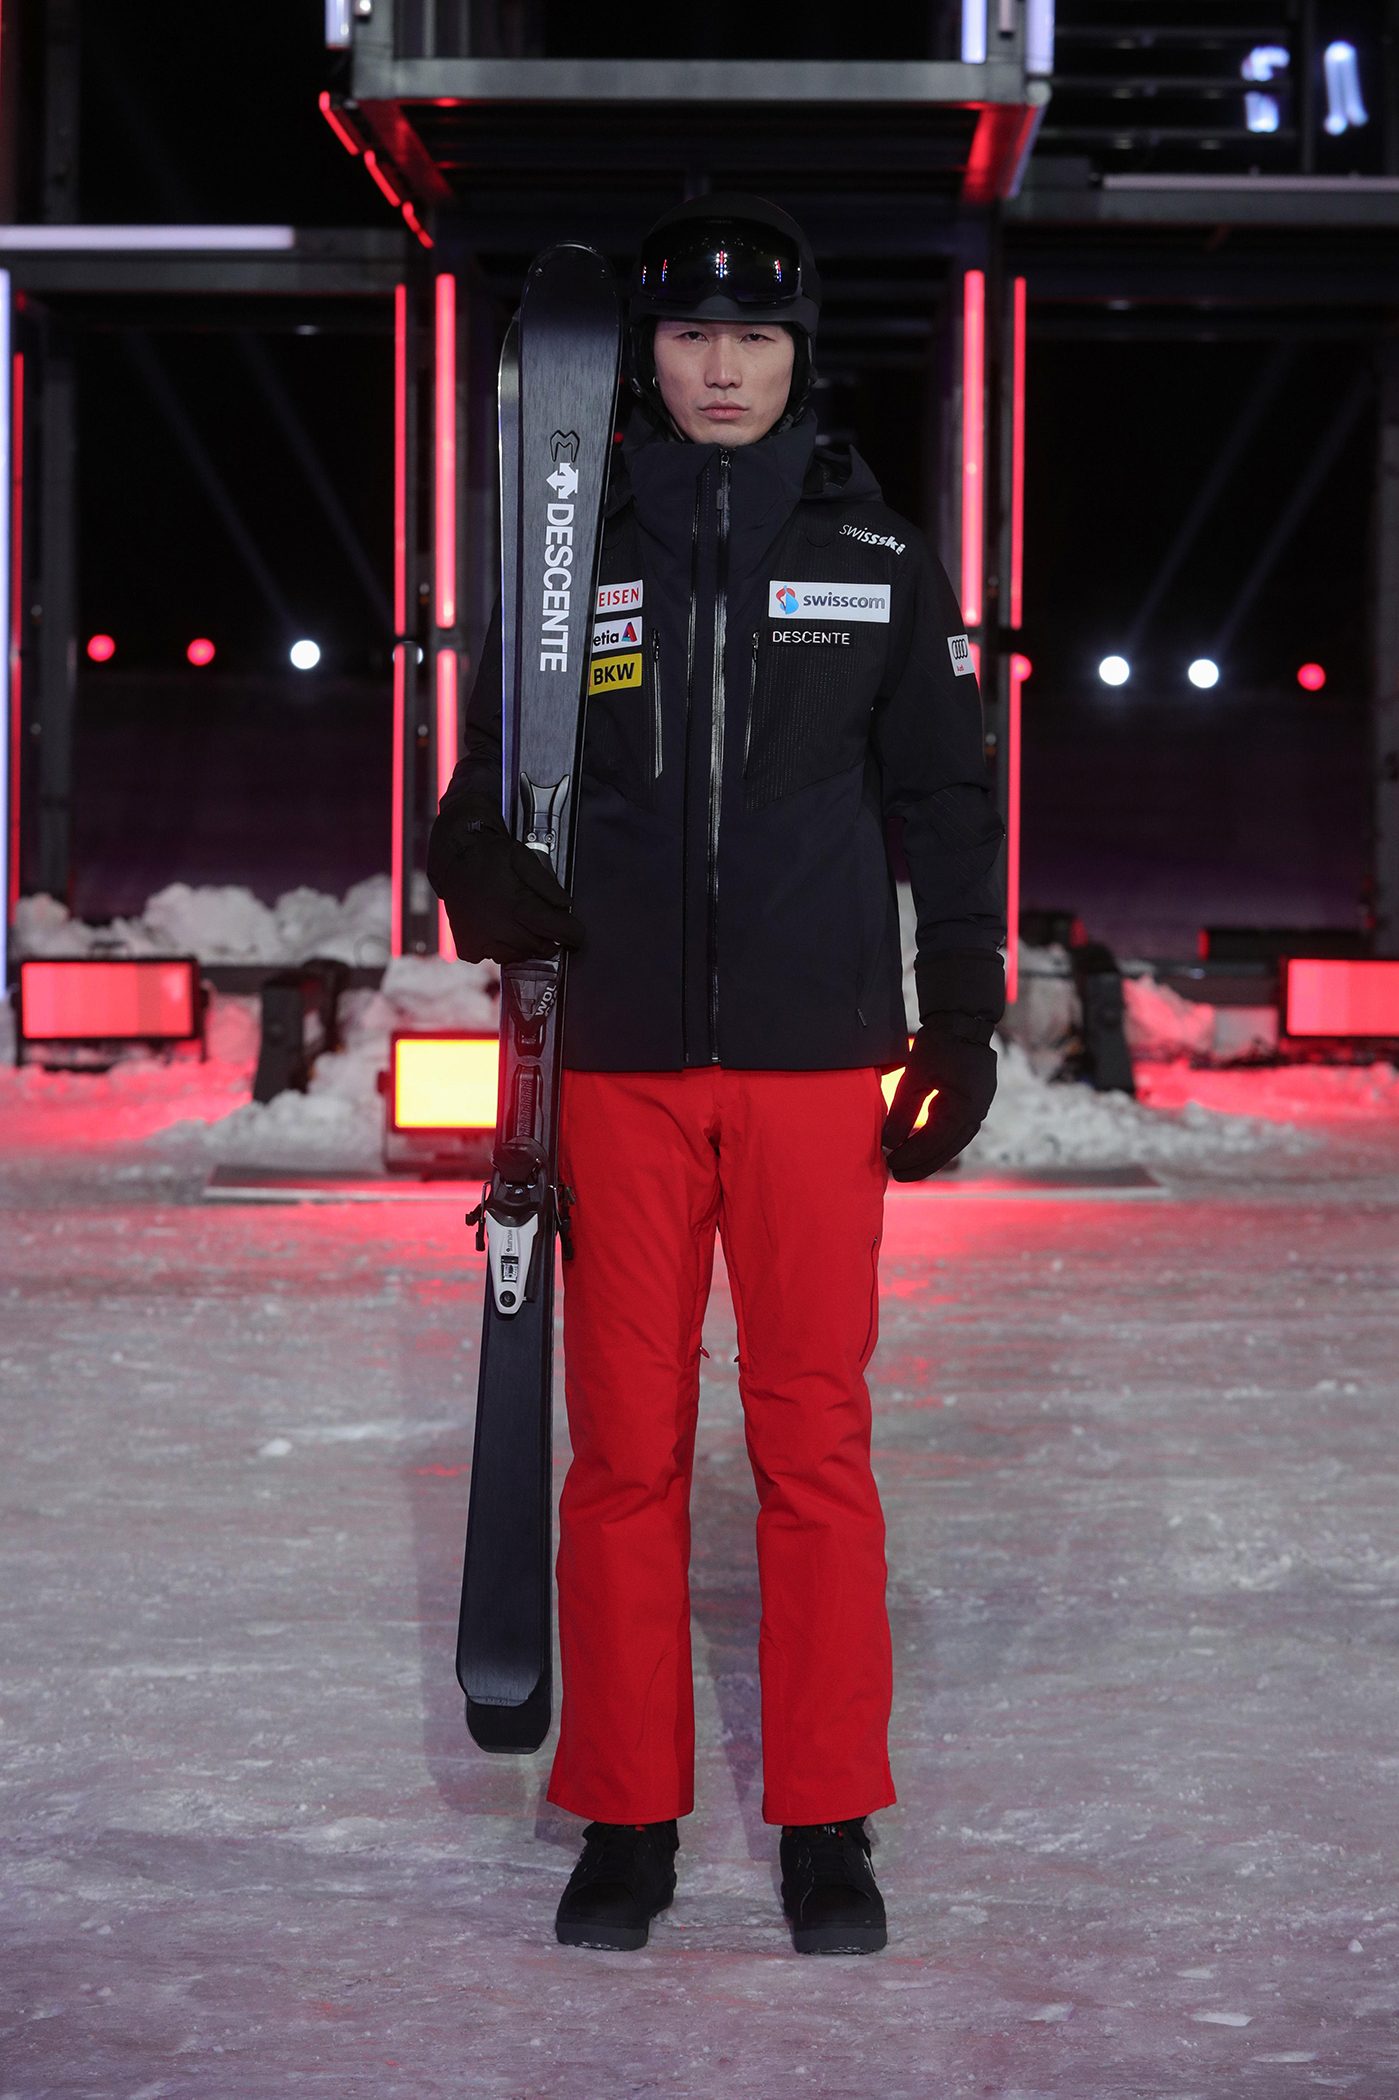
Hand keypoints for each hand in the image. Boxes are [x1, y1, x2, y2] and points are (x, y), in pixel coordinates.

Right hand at [428, 801, 583, 965]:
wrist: (452, 859)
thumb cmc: (489, 856)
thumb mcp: (523, 857)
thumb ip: (546, 883)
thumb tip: (565, 904)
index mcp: (517, 905)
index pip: (558, 931)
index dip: (572, 933)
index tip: (575, 932)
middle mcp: (499, 927)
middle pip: (540, 946)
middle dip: (547, 937)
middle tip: (542, 921)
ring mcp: (482, 941)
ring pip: (518, 954)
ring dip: (523, 942)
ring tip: (516, 921)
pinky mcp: (469, 948)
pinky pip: (494, 956)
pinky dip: (500, 946)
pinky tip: (497, 928)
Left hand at [881, 1025, 996, 1181]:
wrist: (964, 1021)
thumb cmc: (940, 1045)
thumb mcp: (915, 1076)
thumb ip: (902, 1111)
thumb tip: (889, 1142)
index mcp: (965, 1106)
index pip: (935, 1140)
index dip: (912, 1155)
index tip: (890, 1164)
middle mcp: (977, 1113)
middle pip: (948, 1149)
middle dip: (922, 1164)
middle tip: (898, 1177)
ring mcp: (979, 1110)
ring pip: (954, 1143)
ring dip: (932, 1157)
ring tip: (908, 1168)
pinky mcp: (974, 1105)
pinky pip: (957, 1132)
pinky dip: (940, 1143)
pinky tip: (923, 1150)